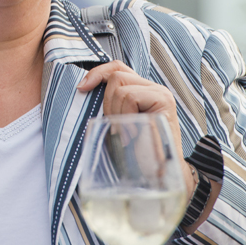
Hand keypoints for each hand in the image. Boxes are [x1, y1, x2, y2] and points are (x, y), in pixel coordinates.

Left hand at [77, 61, 195, 196]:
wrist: (159, 176)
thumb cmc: (136, 153)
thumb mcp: (117, 123)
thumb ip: (111, 104)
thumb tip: (83, 88)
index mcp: (142, 91)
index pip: (117, 68)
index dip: (98, 73)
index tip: (82, 88)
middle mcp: (153, 88)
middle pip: (116, 75)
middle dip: (107, 103)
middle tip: (115, 128)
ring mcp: (160, 93)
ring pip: (121, 87)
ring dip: (116, 113)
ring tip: (126, 134)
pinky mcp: (163, 100)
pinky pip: (130, 96)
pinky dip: (125, 116)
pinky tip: (132, 134)